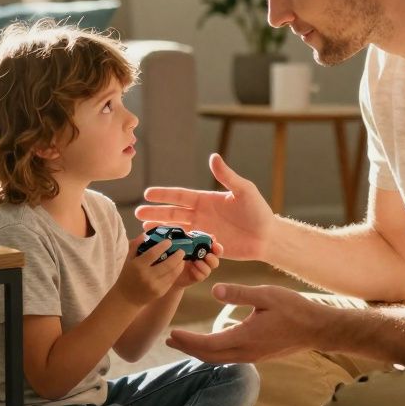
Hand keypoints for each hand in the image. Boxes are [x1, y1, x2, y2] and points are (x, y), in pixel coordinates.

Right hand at [114, 233, 185, 305]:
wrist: (127, 298)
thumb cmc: (127, 276)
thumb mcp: (128, 260)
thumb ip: (135, 245)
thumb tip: (145, 234)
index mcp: (138, 266)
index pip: (153, 253)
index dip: (163, 246)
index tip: (169, 241)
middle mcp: (148, 276)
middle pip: (168, 264)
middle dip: (178, 256)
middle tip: (181, 250)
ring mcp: (155, 285)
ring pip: (173, 273)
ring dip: (180, 264)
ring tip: (182, 258)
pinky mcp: (161, 292)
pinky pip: (172, 280)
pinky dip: (176, 272)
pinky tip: (177, 267)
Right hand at [136, 154, 275, 260]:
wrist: (267, 237)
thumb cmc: (258, 211)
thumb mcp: (243, 190)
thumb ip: (227, 176)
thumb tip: (213, 157)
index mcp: (206, 200)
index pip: (180, 196)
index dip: (164, 195)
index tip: (147, 193)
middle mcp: (201, 215)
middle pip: (173, 213)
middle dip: (155, 212)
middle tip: (136, 213)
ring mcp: (203, 231)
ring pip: (177, 229)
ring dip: (161, 229)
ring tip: (145, 229)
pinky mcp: (207, 247)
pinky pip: (187, 246)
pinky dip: (175, 246)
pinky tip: (163, 248)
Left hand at [167, 284, 321, 362]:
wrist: (318, 330)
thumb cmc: (294, 309)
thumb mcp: (266, 295)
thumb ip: (239, 293)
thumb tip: (214, 290)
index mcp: (245, 337)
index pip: (208, 344)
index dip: (187, 340)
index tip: (172, 333)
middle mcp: (246, 352)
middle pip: (209, 356)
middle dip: (187, 348)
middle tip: (169, 340)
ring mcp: (252, 356)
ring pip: (219, 358)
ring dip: (199, 351)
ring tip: (184, 342)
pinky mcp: (258, 356)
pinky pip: (229, 357)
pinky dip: (213, 351)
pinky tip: (210, 343)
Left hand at [172, 241, 223, 288]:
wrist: (169, 268)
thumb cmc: (176, 253)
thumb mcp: (182, 244)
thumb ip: (188, 238)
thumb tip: (188, 232)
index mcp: (205, 250)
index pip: (216, 249)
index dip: (218, 248)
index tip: (214, 245)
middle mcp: (205, 260)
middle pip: (215, 260)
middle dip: (213, 258)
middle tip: (208, 256)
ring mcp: (201, 270)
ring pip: (209, 269)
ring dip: (204, 266)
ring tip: (196, 262)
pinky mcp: (196, 277)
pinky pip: (201, 276)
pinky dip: (198, 272)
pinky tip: (191, 268)